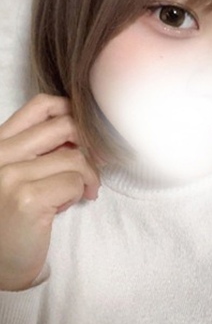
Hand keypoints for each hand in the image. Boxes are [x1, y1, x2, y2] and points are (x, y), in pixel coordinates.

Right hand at [0, 93, 102, 290]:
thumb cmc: (14, 218)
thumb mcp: (20, 174)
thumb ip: (41, 151)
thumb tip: (85, 134)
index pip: (42, 105)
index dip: (72, 113)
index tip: (85, 136)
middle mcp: (0, 154)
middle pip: (66, 125)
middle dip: (89, 146)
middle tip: (92, 167)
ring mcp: (10, 175)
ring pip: (75, 157)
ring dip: (87, 177)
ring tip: (79, 193)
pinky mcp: (26, 199)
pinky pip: (73, 183)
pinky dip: (79, 194)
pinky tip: (65, 208)